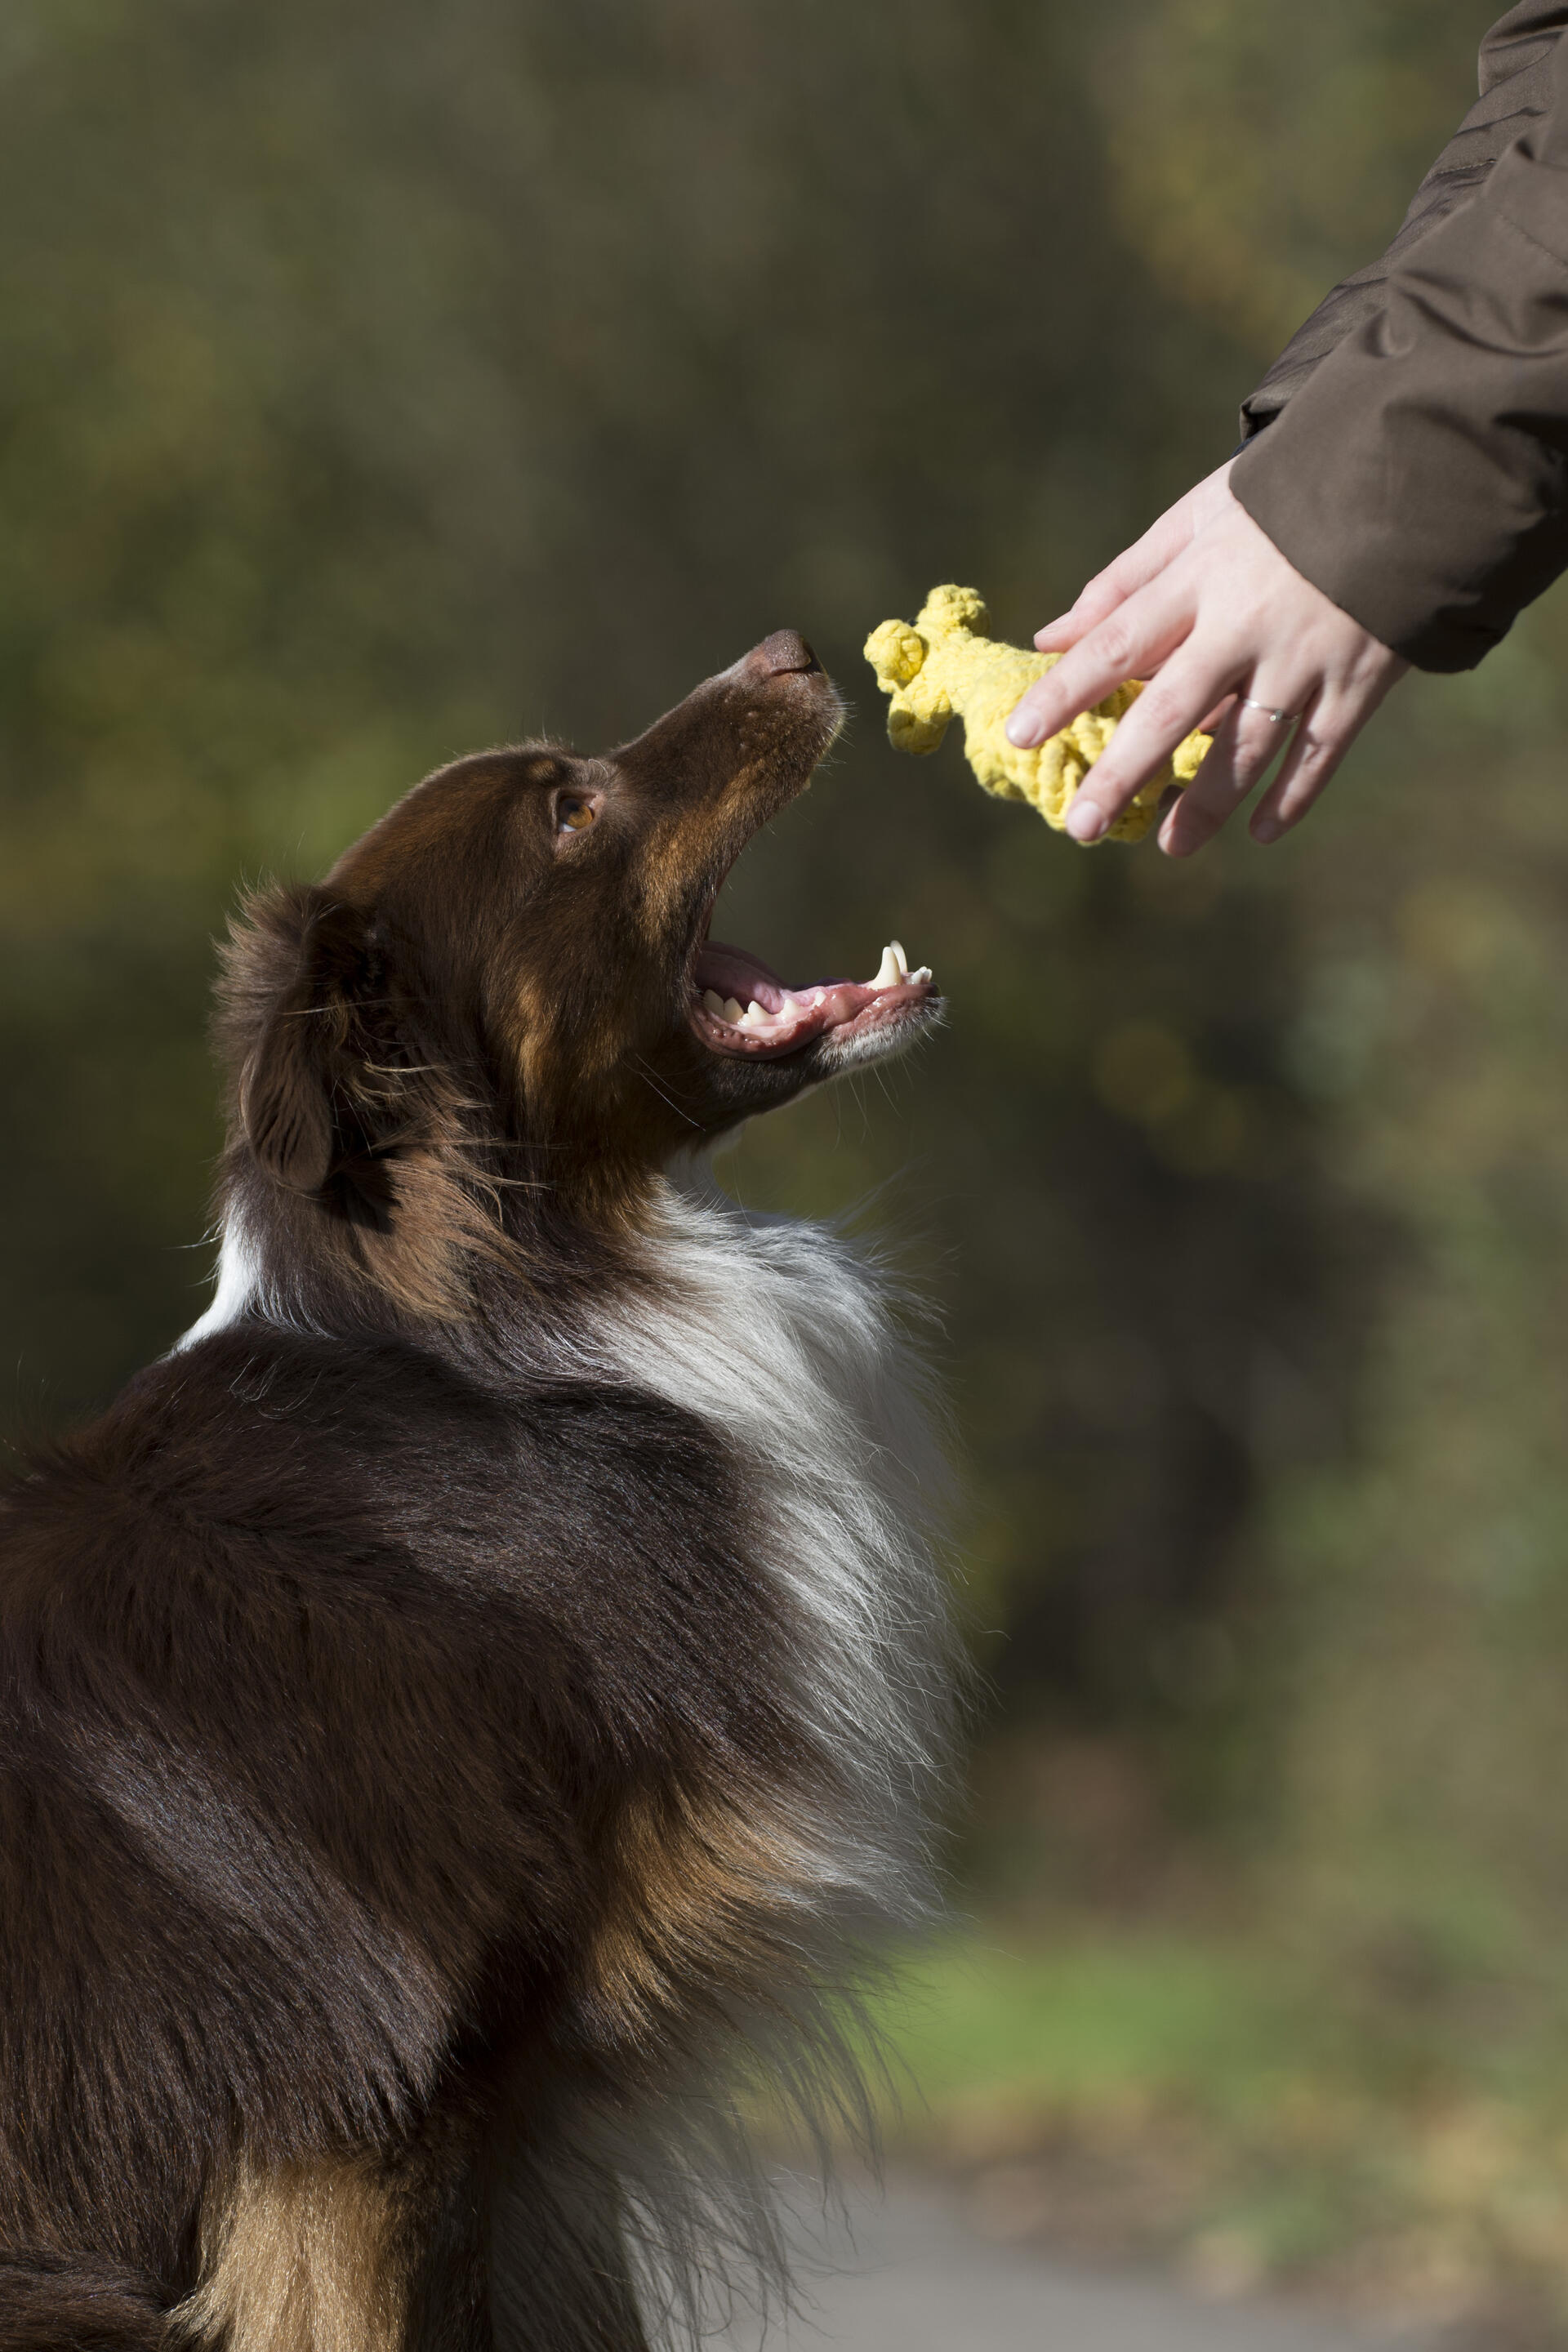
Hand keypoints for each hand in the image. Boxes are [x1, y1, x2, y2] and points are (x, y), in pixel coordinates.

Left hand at [1005, 460, 1409, 853]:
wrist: (1409, 477)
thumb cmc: (1285, 498)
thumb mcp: (1198, 518)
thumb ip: (1124, 580)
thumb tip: (1051, 636)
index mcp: (1199, 580)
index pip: (1116, 643)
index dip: (1065, 691)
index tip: (1019, 735)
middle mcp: (1246, 625)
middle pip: (1170, 711)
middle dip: (1123, 773)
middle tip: (1082, 827)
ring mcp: (1306, 658)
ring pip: (1246, 746)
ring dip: (1207, 804)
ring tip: (1171, 846)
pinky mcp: (1359, 680)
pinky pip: (1321, 752)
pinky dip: (1293, 796)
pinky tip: (1261, 833)